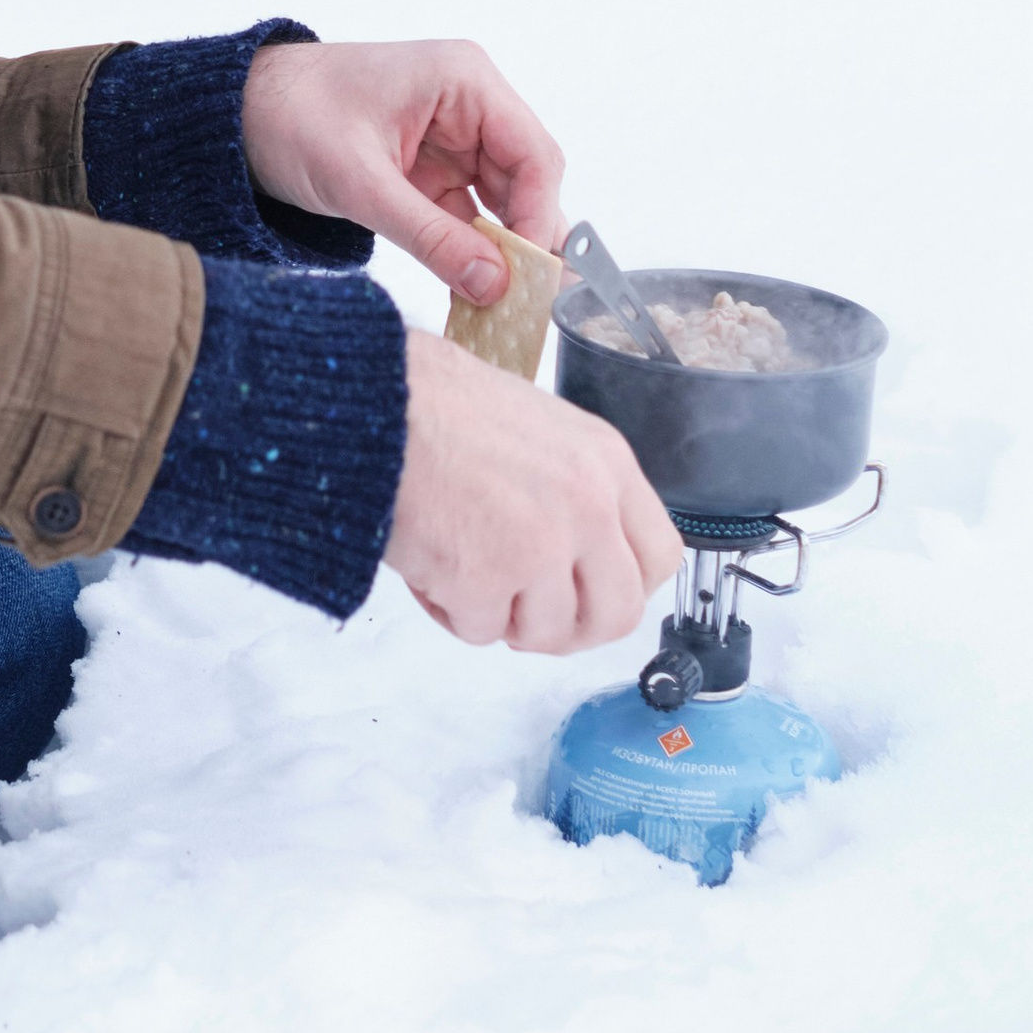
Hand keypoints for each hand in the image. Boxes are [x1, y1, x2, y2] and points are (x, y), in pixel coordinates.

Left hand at [242, 37, 564, 306]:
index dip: (539, 216)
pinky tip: (474, 290)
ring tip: (504, 307)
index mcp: (465, 80)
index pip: (533, 154)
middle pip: (525, 182)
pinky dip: (470, 253)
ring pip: (500, 205)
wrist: (235, 114)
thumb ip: (430, 235)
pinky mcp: (429, 171)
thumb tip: (493, 284)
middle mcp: (469, 105)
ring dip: (500, 253)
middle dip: (525, 243)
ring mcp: (452, 140)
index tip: (534, 275)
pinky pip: (466, 217)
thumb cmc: (291, 114)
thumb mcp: (360, 181)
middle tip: (527, 304)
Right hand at [386, 333, 680, 649]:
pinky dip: (449, 610)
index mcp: (605, 463)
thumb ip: (571, 487)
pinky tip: (428, 563)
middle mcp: (588, 506)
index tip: (588, 592)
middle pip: (617, 613)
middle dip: (571, 628)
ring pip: (548, 632)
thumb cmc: (435, 406)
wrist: (372, 400)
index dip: (623, 586)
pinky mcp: (486, 578)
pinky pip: (480, 631)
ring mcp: (541, 546)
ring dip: (503, 617)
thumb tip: (578, 555)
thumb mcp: (537, 428)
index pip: (659, 557)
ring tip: (461, 570)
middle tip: (529, 616)